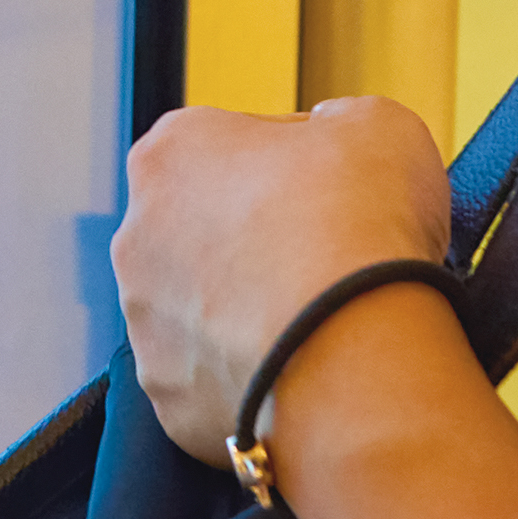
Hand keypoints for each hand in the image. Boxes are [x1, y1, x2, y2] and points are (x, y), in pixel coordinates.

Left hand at [112, 97, 457, 459]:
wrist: (357, 355)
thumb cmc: (361, 231)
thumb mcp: (379, 125)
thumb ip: (341, 120)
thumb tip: (335, 137)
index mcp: (172, 153)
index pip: (230, 144)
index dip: (294, 164)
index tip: (334, 189)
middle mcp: (137, 236)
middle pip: (206, 229)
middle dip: (259, 241)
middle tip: (330, 257)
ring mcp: (146, 324)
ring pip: (205, 310)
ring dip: (251, 311)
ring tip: (320, 321)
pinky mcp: (170, 398)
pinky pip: (215, 380)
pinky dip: (255, 376)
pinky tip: (303, 369)